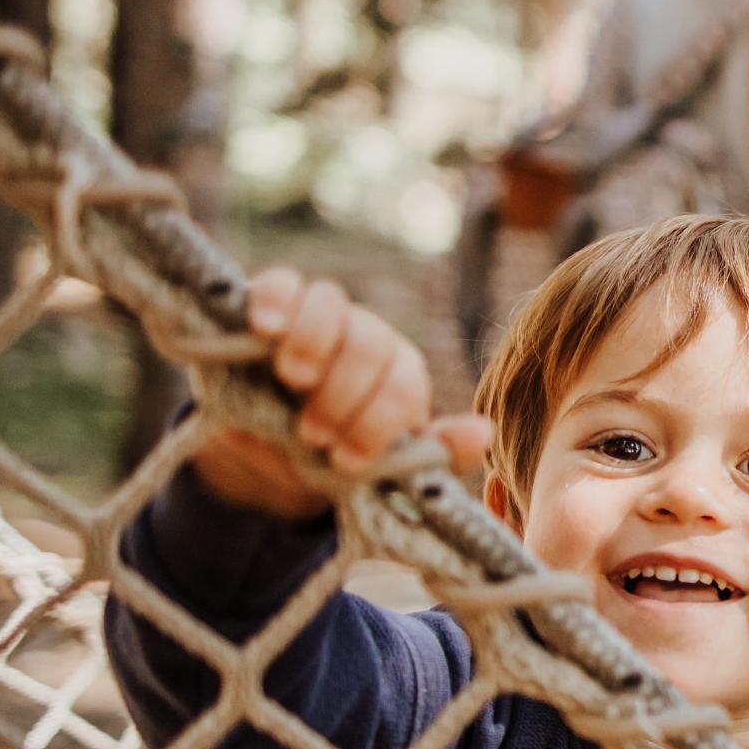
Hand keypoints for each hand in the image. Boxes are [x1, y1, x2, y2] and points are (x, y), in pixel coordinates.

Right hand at [193, 268, 490, 519]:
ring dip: (312, 342)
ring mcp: (323, 316)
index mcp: (399, 375)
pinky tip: (264, 327)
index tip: (347, 460)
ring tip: (293, 380)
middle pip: (369, 343)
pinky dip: (275, 300)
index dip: (378, 423)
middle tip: (314, 435)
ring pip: (330, 302)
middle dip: (344, 393)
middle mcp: (367, 337)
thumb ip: (431, 452)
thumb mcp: (378, 464)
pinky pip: (281, 284)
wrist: (269, 442)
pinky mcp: (276, 305)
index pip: (403, 385)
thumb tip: (483, 434)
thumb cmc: (333, 451)